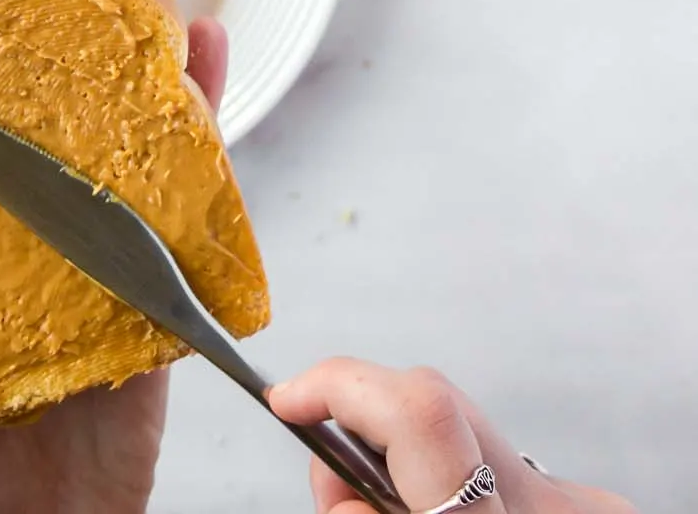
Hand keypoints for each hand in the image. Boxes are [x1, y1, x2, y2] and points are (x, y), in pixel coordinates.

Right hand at [268, 359, 637, 513]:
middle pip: (433, 404)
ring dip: (414, 466)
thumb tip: (343, 495)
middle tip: (344, 500)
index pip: (417, 416)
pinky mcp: (598, 508)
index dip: (340, 386)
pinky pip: (504, 470)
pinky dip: (459, 492)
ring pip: (466, 433)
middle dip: (365, 431)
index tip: (291, 401)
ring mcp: (582, 507)